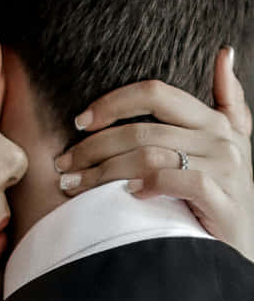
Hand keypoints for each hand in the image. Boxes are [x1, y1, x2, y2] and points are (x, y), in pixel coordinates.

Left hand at [54, 48, 253, 261]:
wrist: (243, 247)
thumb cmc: (223, 198)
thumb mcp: (230, 145)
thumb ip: (227, 102)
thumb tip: (224, 53)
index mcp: (215, 121)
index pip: (155, 92)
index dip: (113, 102)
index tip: (81, 122)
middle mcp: (220, 139)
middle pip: (142, 129)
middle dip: (94, 147)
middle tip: (64, 164)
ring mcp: (224, 168)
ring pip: (149, 156)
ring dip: (103, 171)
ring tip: (75, 184)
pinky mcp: (222, 198)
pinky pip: (176, 181)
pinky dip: (147, 185)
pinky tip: (125, 195)